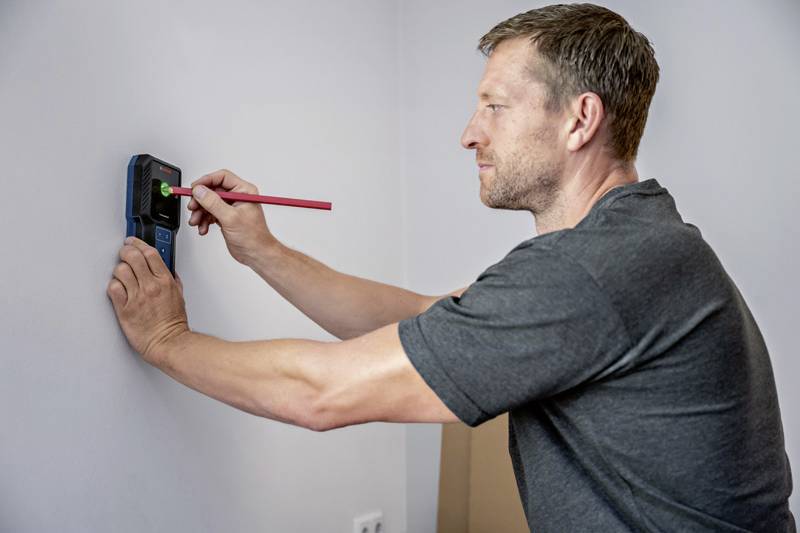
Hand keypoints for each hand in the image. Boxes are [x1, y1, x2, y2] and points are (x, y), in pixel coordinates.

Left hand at [107, 237, 189, 365]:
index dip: (138, 243)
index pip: (150, 252)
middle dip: (126, 252)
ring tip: (123, 275)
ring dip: (120, 270)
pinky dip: (114, 286)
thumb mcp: (179, 296)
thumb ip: (171, 280)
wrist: (168, 343)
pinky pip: (113, 288)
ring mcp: (137, 297)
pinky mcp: (125, 309)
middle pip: (132, 257)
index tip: (133, 242)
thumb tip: (166, 270)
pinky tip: (119, 289)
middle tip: (124, 254)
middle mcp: (151, 286)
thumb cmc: (173, 323)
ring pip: (120, 270)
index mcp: (165, 281)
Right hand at [187, 169, 278, 264]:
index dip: (206, 181)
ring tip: (196, 221)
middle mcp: (238, 197)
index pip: (222, 177)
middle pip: (212, 190)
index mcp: (244, 191)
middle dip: (200, 200)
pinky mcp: (226, 217)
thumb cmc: (253, 237)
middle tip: (192, 207)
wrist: (256, 254)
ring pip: (209, 203)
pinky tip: (203, 228)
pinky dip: (204, 220)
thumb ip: (213, 203)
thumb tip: (200, 191)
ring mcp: (231, 207)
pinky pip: (210, 213)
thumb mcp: (231, 218)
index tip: (194, 188)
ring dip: (200, 212)